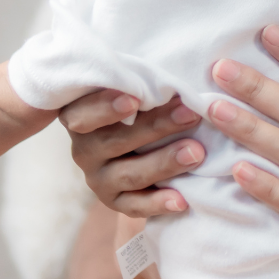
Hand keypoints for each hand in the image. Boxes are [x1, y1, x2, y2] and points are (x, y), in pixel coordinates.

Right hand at [59, 90, 205, 216]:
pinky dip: (158, 204)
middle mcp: (84, 149)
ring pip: (128, 174)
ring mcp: (98, 178)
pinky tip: (182, 199)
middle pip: (114, 142)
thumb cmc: (140, 104)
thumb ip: (143, 83)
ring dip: (164, 163)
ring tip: (197, 152)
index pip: (83, 114)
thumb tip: (179, 72)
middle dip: (156, 127)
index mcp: (82, 115)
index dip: (105, 107)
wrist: (138, 144)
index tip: (135, 99)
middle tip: (190, 115)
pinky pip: (134, 206)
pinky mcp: (115, 200)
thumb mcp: (134, 89)